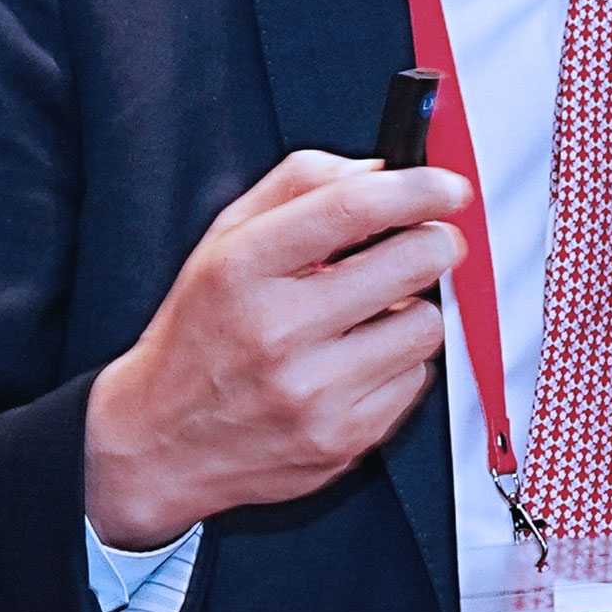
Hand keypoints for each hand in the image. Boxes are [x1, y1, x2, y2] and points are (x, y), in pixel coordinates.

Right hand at [82, 149, 464, 548]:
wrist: (162, 443)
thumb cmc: (199, 336)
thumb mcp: (223, 241)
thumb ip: (297, 186)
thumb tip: (377, 168)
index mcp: (244, 268)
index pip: (353, 208)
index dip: (419, 189)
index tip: (449, 187)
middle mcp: (277, 330)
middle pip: (410, 261)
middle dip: (433, 242)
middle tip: (425, 243)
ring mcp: (312, 391)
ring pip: (425, 324)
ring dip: (412, 310)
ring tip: (370, 315)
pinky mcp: (342, 438)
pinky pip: (415, 380)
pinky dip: (398, 365)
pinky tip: (357, 362)